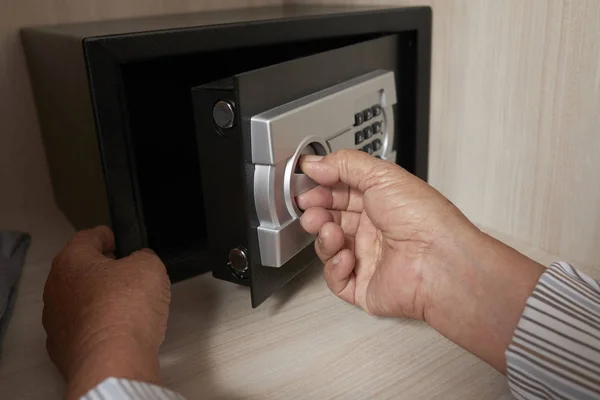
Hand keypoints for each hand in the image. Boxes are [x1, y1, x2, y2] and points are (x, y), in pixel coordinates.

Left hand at [43, 226, 169, 398]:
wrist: (113, 360)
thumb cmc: (125, 309)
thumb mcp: (149, 266)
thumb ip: (144, 257)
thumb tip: (141, 263)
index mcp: (71, 261)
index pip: (86, 238)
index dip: (105, 236)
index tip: (114, 238)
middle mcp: (56, 289)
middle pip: (80, 271)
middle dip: (103, 270)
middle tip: (127, 273)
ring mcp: (57, 322)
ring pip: (80, 302)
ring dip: (99, 300)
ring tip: (128, 306)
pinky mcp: (64, 349)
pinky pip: (83, 329)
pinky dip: (99, 326)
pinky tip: (119, 330)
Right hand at [298, 150, 544, 371]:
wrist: (439, 262)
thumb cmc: (424, 220)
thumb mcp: (382, 176)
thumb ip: (345, 165)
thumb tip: (316, 163)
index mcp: (381, 202)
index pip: (342, 192)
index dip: (322, 187)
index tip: (305, 181)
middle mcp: (374, 229)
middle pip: (332, 218)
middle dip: (316, 211)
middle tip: (310, 207)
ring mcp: (368, 258)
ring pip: (329, 247)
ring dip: (323, 236)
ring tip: (329, 230)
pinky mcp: (364, 286)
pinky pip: (336, 279)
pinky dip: (334, 267)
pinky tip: (345, 256)